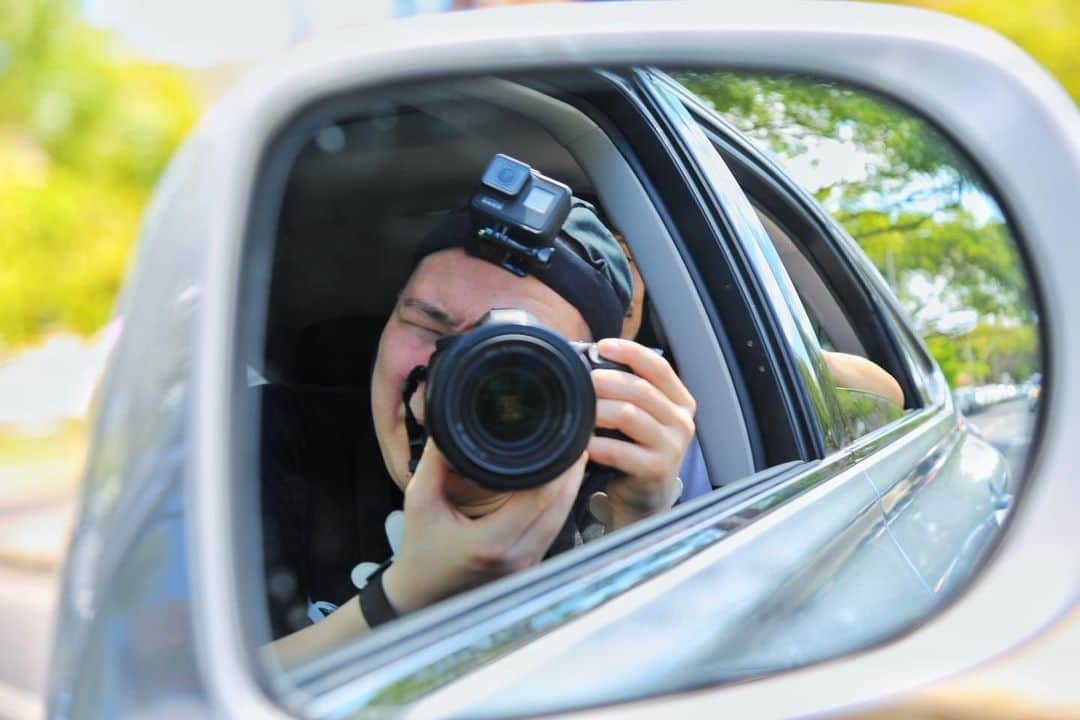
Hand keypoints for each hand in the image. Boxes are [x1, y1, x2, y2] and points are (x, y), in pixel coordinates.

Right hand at [382, 439, 586, 612]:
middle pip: (560, 508)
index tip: (563, 442)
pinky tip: (558, 487)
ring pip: (562, 521)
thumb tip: (447, 427)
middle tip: (575, 443)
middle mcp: (516, 557)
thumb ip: (436, 462)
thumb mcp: (420, 502)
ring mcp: (526, 566)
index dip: (558, 469)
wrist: (421, 594)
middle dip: (571, 474)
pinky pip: (554, 532)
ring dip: (569, 490)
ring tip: (571, 460)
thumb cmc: (420, 550)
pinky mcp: (529, 568)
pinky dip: (559, 507)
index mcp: (491, 542)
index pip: (539, 499)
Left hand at [587, 338, 694, 530]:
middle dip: (605, 381)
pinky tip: (583, 441)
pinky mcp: (656, 470)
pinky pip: (620, 450)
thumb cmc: (636, 449)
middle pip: (640, 389)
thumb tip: (592, 359)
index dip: (630, 352)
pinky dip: (597, 443)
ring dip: (598, 410)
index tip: (602, 345)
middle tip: (581, 382)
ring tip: (579, 411)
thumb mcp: (643, 416)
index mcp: (680, 401)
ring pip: (629, 415)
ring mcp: (672, 447)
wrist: (645, 497)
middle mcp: (682, 422)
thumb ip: (629, 390)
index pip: (658, 367)